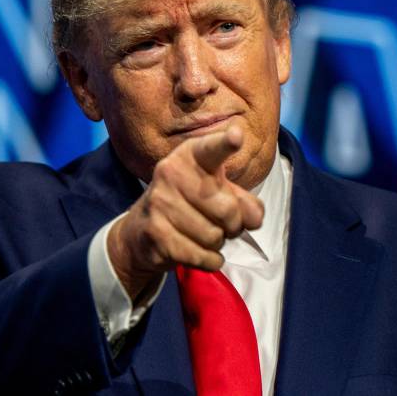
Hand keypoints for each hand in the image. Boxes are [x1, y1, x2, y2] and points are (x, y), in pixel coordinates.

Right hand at [107, 124, 264, 298]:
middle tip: (224, 224)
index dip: (225, 144)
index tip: (237, 136)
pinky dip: (210, 260)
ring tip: (205, 234)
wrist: (141, 232)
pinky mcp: (156, 234)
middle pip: (228, 210)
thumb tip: (254, 218)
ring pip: (215, 237)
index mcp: (190, 155)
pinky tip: (200, 251)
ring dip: (218, 243)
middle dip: (234, 225)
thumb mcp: (218, 193)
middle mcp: (171, 173)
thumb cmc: (190, 204)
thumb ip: (244, 202)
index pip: (211, 149)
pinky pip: (202, 256)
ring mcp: (160, 203)